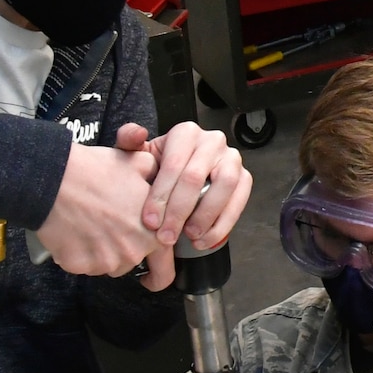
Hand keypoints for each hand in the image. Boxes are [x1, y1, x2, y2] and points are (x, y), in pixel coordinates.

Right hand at [35, 143, 159, 276]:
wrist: (53, 179)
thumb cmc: (94, 171)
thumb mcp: (138, 164)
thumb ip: (159, 180)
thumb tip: (164, 184)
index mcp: (152, 233)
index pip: (162, 263)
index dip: (153, 257)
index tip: (145, 257)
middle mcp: (132, 253)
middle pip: (132, 260)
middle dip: (123, 245)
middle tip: (108, 222)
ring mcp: (105, 262)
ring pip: (108, 263)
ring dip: (102, 249)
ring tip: (91, 222)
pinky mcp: (79, 265)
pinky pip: (84, 264)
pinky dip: (80, 251)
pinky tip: (75, 229)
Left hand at [116, 121, 252, 250]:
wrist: (178, 177)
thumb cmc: (157, 167)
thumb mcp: (139, 154)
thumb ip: (128, 141)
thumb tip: (136, 135)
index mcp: (185, 133)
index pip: (173, 164)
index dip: (161, 196)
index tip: (150, 222)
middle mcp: (212, 141)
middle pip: (196, 177)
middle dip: (179, 211)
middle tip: (166, 236)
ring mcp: (231, 158)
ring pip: (224, 186)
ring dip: (206, 216)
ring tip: (190, 237)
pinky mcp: (244, 178)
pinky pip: (239, 201)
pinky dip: (223, 224)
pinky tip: (205, 239)